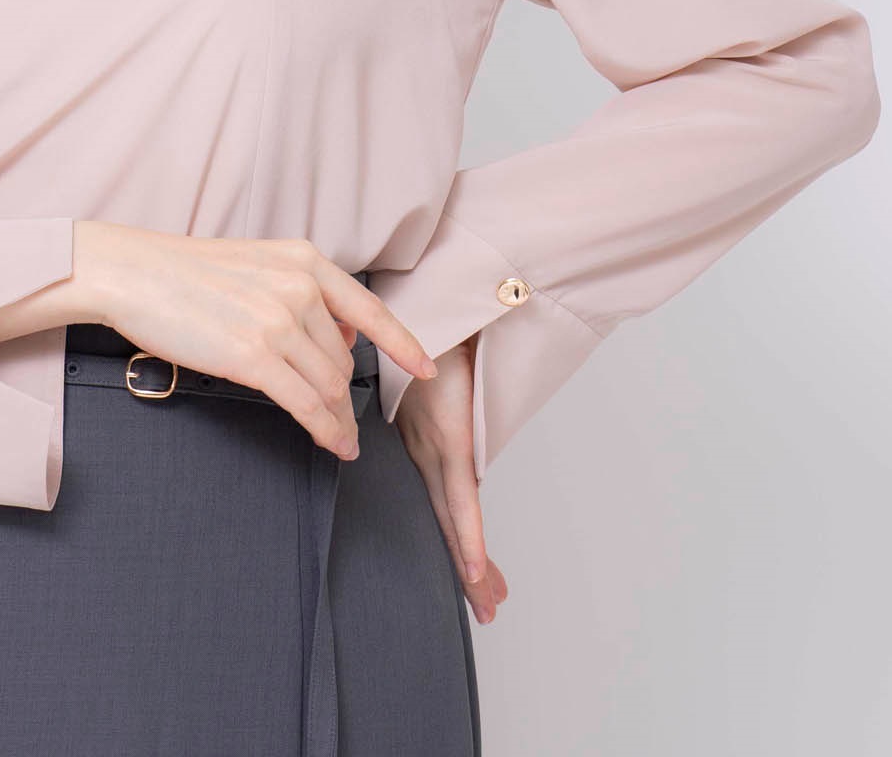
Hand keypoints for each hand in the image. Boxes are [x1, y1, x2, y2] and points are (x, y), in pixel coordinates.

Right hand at [85, 226, 439, 460]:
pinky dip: (326, 430)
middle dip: (346, 393)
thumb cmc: (185, 271)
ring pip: (330, 385)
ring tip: (340, 438)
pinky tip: (332, 444)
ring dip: (339, 418)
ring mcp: (278, 321)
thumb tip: (340, 335)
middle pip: (344, 358)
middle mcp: (299, 288)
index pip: (369, 309)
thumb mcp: (256, 264)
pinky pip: (307, 404)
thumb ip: (301, 291)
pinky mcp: (254, 356)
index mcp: (303, 260)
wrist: (135, 271)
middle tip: (344, 421)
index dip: (404, 343)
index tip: (426, 369)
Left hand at [395, 334, 508, 624]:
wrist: (444, 305)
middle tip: (487, 605)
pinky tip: (474, 569)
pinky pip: (462, 498)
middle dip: (468, 563)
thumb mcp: (435, 367)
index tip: (472, 568)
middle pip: (450, 516)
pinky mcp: (450, 440)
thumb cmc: (436, 328)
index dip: (457, 533)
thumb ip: (436, 384)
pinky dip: (468, 536)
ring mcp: (438, 446)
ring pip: (455, 519)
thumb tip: (439, 387)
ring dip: (471, 564)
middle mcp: (428, 447)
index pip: (443, 495)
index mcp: (422, 433)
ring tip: (488, 604)